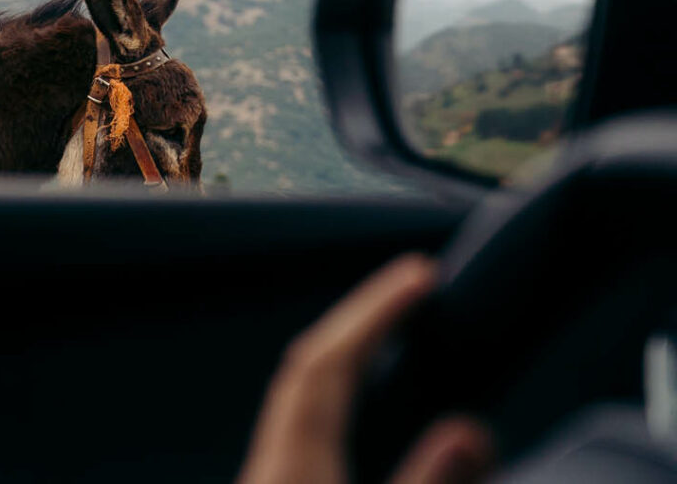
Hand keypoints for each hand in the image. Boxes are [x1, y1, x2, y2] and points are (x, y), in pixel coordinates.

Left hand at [237, 255, 492, 483]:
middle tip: (414, 284)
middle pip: (308, 363)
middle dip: (359, 317)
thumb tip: (471, 427)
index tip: (421, 273)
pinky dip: (327, 388)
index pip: (333, 362)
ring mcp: (264, 473)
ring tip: (389, 325)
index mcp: (296, 461)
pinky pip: (294, 418)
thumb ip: (429, 481)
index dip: (377, 311)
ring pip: (296, 391)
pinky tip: (349, 399)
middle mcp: (270, 458)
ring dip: (341, 350)